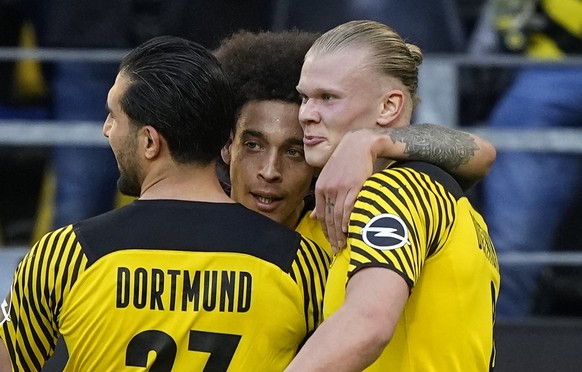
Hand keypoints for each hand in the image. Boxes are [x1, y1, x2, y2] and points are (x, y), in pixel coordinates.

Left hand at [312, 130, 374, 252]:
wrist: (359, 144)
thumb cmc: (345, 163)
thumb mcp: (329, 179)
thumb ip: (322, 198)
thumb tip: (313, 217)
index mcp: (320, 188)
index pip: (321, 216)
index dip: (325, 232)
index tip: (331, 243)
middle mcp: (327, 189)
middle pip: (329, 218)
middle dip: (332, 237)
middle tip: (337, 250)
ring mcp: (340, 187)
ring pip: (338, 215)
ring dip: (340, 233)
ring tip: (344, 245)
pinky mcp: (354, 185)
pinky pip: (349, 206)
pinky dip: (348, 220)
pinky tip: (349, 230)